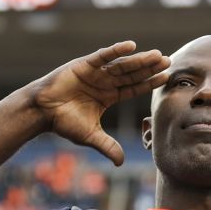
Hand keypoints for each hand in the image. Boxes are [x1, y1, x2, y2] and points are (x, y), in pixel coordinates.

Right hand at [30, 41, 170, 165]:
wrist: (42, 111)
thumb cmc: (63, 122)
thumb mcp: (90, 136)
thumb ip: (107, 146)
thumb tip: (121, 163)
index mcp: (108, 95)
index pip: (134, 88)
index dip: (149, 82)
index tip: (166, 77)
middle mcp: (104, 82)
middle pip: (132, 74)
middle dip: (150, 68)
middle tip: (169, 61)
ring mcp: (95, 72)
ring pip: (122, 65)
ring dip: (139, 60)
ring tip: (157, 55)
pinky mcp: (84, 64)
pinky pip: (103, 56)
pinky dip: (116, 51)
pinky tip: (132, 46)